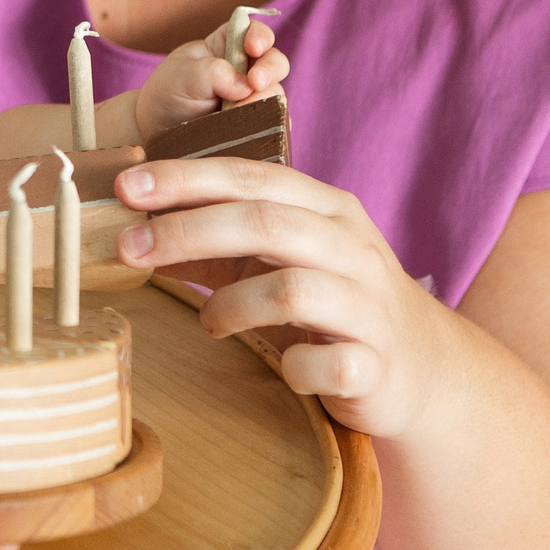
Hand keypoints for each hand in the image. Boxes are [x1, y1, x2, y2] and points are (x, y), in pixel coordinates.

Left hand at [115, 156, 443, 436]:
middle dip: (188, 230)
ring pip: (290, 290)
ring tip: (209, 321)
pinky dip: (292, 370)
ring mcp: (369, 308)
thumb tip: (135, 230)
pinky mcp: (375, 366)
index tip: (127, 187)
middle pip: (265, 224)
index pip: (252, 178)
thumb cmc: (330, 301)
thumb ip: (215, 243)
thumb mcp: (275, 260)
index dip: (187, 178)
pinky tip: (283, 371)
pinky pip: (324, 365)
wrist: (422, 368)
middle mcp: (353, 249)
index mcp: (327, 210)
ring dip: (230, 305)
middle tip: (129, 248)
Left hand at [131, 17, 289, 139]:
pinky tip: (256, 127)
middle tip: (255, 83)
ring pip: (276, 93)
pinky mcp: (259, 121)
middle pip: (275, 61)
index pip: (253, 31)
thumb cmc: (169, 93)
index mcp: (227, 45)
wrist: (160, 130)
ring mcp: (255, 95)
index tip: (252, 48)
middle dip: (270, 70)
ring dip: (263, 101)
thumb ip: (211, 72)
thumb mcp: (182, 76)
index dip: (259, 36)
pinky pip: (276, 121)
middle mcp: (247, 68)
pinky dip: (271, 124)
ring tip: (236, 113)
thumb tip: (244, 85)